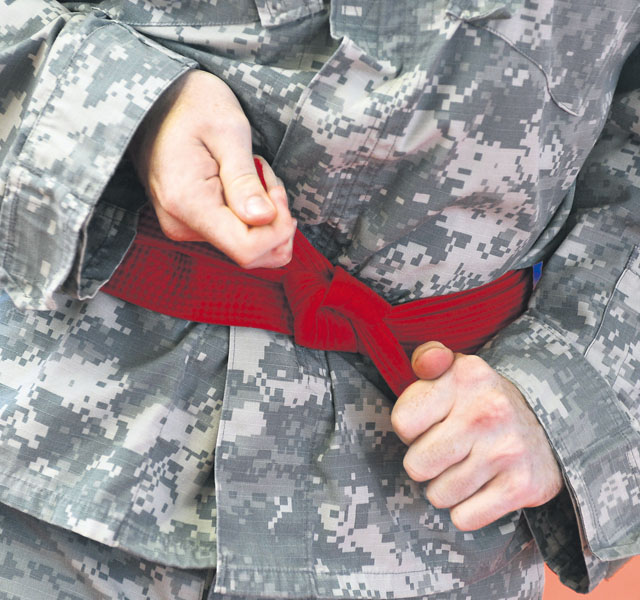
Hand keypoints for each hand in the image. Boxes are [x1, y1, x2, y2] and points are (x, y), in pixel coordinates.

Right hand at [129, 69, 295, 268]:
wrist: (160, 97)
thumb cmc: (196, 105)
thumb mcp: (228, 131)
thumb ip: (244, 180)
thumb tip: (263, 219)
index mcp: (187, 203)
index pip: (246, 249)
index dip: (276, 228)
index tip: (277, 189)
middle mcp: (181, 224)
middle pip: (249, 251)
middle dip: (273, 218)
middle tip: (262, 172)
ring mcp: (185, 227)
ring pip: (247, 243)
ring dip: (264, 211)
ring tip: (252, 169)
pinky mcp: (192, 224)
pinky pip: (235, 233)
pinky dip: (252, 211)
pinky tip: (244, 180)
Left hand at [391, 342, 562, 530]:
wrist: (546, 424)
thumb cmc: (479, 400)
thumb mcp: (454, 369)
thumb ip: (428, 357)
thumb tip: (428, 362)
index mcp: (465, 376)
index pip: (403, 423)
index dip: (409, 429)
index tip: (429, 423)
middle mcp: (488, 410)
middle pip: (417, 465)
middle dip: (425, 462)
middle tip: (446, 449)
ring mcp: (508, 450)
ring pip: (439, 495)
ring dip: (445, 488)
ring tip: (464, 467)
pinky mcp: (524, 486)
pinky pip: (465, 518)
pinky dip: (466, 510)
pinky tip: (481, 487)